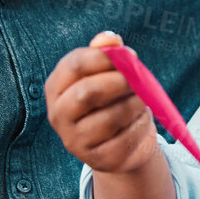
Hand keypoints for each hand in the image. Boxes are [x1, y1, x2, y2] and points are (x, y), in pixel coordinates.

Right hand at [45, 32, 158, 174]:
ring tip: (142, 98)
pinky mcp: (98, 160)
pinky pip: (126, 138)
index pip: (73, 66)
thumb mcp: (106, 75)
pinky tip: (141, 120)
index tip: (129, 54)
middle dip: (119, 82)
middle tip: (138, 78)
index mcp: (56, 88)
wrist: (120, 144)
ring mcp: (76, 141)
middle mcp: (59, 115)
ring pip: (111, 117)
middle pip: (87, 92)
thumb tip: (111, 38)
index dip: (103, 57)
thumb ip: (106, 54)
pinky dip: (141, 125)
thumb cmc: (111, 100)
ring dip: (135, 103)